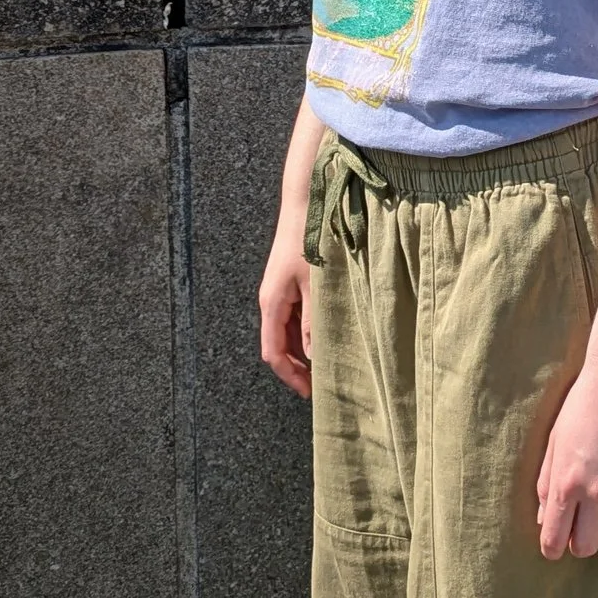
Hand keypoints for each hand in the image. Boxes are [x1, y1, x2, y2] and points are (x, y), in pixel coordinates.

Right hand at [258, 229, 312, 397]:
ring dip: (302, 351)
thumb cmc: (311, 241)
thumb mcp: (317, 286)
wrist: (305, 205)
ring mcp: (279, 293)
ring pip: (287, 333)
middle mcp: (271, 301)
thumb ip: (314, 322)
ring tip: (326, 364)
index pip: (273, 353)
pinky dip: (305, 333)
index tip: (310, 392)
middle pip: (279, 346)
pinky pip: (294, 317)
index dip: (290, 376)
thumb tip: (313, 355)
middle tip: (322, 383)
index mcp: (272, 304)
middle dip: (297, 367)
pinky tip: (323, 337)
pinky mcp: (289, 284)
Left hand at [536, 353, 597, 559]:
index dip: (551, 549)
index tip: (553, 547)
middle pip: (585, 547)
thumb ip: (546, 483)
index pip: (554, 537)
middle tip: (578, 529)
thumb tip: (544, 518)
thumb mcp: (555, 442)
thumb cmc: (583, 404)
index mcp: (565, 481)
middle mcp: (595, 491)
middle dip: (577, 544)